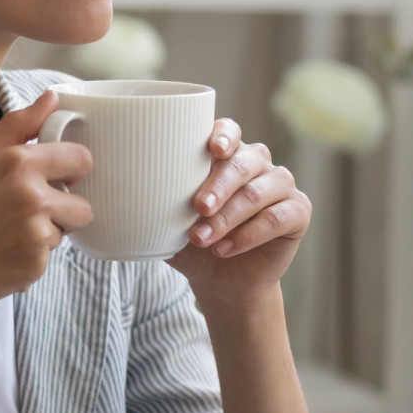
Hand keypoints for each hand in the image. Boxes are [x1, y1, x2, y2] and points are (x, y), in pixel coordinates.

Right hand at [0, 91, 92, 326]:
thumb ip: (17, 127)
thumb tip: (52, 99)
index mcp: (18, 164)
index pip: (81, 159)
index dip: (72, 170)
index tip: (59, 177)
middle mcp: (33, 198)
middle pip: (82, 205)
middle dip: (63, 210)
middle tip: (26, 213)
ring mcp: (36, 235)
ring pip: (63, 233)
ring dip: (43, 235)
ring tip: (3, 235)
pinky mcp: (35, 266)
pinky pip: (47, 258)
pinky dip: (29, 258)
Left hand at [165, 118, 311, 311]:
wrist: (220, 282)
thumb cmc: (191, 243)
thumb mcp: (165, 220)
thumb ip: (152, 198)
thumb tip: (114, 183)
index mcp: (226, 153)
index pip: (229, 130)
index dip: (223, 135)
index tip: (211, 149)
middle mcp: (257, 162)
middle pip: (244, 162)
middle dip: (219, 185)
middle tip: (197, 208)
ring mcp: (281, 185)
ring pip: (260, 190)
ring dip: (229, 216)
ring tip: (202, 239)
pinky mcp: (298, 211)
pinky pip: (279, 216)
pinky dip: (250, 234)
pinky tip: (226, 248)